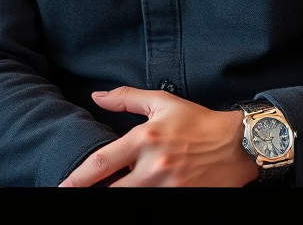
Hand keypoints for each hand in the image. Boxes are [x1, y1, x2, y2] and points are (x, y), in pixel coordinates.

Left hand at [60, 86, 258, 187]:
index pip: (102, 162)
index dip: (79, 177)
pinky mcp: (186, 199)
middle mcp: (154, 166)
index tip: (64, 185)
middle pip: (114, 191)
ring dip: (118, 199)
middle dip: (94, 195)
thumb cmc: (198, 121)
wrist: (238, 144)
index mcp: (144, 139)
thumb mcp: (161, 102)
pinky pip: (157, 206)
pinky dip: (143, 204)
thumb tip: (97, 96)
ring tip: (105, 196)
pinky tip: (136, 198)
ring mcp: (171, 187)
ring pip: (133, 201)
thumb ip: (126, 98)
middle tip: (76, 196)